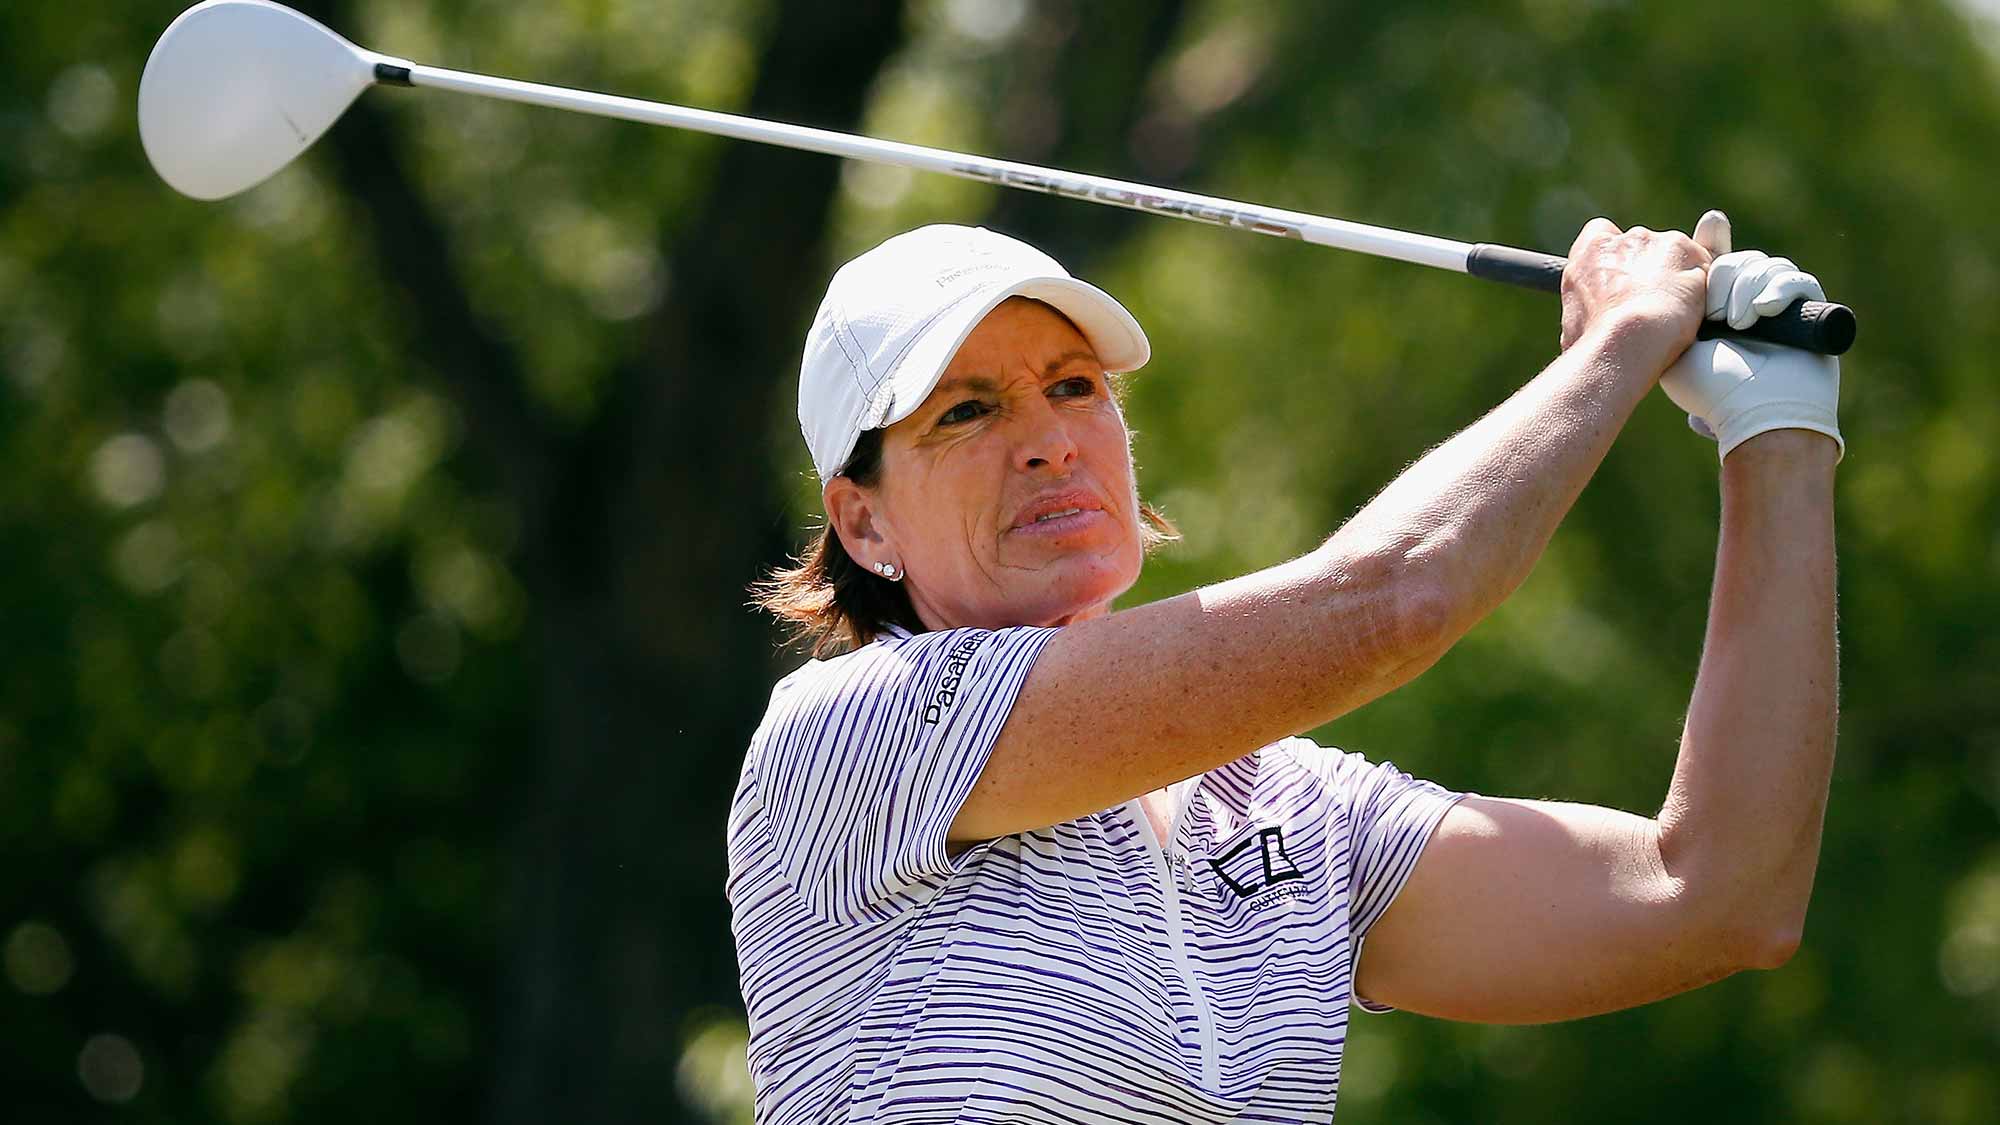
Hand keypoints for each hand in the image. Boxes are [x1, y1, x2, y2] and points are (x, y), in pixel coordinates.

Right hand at [1559, 218, 1710, 358]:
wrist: (1626, 341)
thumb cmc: (1594, 344)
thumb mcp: (1576, 324)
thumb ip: (1587, 309)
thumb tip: (1590, 326)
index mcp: (1589, 253)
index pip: (1601, 233)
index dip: (1615, 254)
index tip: (1621, 277)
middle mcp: (1623, 240)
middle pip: (1642, 245)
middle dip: (1648, 269)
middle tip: (1651, 305)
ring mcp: (1658, 242)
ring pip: (1674, 254)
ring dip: (1676, 277)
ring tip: (1673, 315)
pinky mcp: (1689, 252)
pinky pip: (1702, 265)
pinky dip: (1700, 285)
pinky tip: (1693, 313)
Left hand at [1659, 211, 1842, 461]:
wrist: (1756, 411)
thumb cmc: (1710, 388)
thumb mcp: (1674, 345)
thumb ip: (1665, 310)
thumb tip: (1661, 279)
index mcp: (1715, 311)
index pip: (1716, 264)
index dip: (1714, 242)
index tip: (1712, 223)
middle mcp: (1747, 305)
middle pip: (1738, 260)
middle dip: (1725, 279)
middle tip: (1717, 316)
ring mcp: (1778, 308)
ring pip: (1765, 265)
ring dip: (1747, 290)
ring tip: (1738, 324)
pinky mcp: (1809, 311)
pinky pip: (1798, 280)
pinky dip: (1779, 290)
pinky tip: (1763, 311)